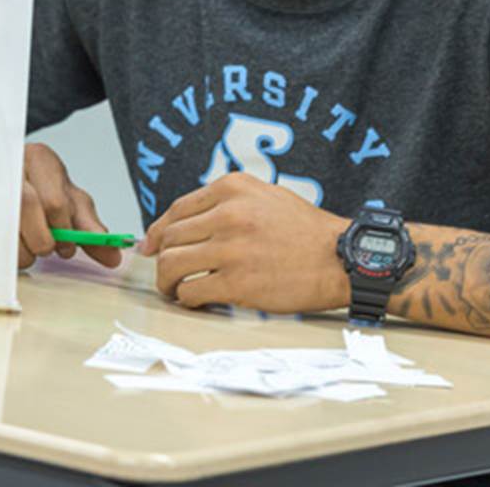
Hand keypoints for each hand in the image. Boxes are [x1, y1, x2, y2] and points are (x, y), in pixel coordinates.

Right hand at [17, 142, 123, 269]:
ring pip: (5, 227)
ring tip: (25, 244)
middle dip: (42, 240)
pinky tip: (9, 244)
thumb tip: (114, 256)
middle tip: (46, 246)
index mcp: (40, 159)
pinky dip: (3, 252)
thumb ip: (90, 229)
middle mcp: (11, 164)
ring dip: (21, 250)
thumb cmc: (39, 190)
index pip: (55, 202)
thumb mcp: (69, 203)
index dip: (65, 231)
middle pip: (28, 207)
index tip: (67, 245)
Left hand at [139, 173, 349, 312]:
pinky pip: (192, 291)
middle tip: (165, 272)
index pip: (176, 210)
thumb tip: (184, 225)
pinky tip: (194, 300)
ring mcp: (231, 250)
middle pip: (169, 238)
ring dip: (166, 281)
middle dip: (160, 258)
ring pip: (172, 265)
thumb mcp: (264, 195)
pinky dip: (186, 298)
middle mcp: (227, 215)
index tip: (150, 245)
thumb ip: (225, 203)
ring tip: (174, 289)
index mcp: (231, 189)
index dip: (157, 232)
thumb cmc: (305, 231)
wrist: (339, 258)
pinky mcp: (237, 283)